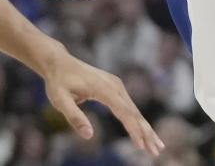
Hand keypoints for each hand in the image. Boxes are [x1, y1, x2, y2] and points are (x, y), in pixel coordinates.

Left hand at [39, 48, 163, 155]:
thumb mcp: (60, 100)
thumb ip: (75, 117)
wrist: (60, 63)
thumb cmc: (58, 82)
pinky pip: (129, 107)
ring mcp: (117, 86)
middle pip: (134, 112)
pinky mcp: (116, 89)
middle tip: (156, 150)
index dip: (133, 129)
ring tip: (156, 146)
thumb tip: (89, 135)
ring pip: (135, 110)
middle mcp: (115, 86)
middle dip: (146, 132)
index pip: (123, 111)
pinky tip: (143, 132)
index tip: (141, 145)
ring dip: (146, 128)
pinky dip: (138, 121)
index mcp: (103, 88)